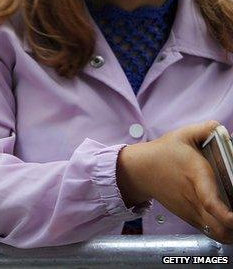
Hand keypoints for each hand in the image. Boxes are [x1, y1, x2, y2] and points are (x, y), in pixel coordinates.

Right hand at [117, 121, 232, 242]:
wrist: (138, 170)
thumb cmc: (162, 153)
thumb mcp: (182, 135)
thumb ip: (204, 129)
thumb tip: (220, 127)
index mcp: (195, 176)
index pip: (210, 202)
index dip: (227, 215)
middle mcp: (193, 198)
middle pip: (219, 227)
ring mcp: (190, 210)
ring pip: (216, 233)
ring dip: (231, 233)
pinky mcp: (187, 216)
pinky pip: (209, 231)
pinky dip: (223, 232)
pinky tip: (228, 224)